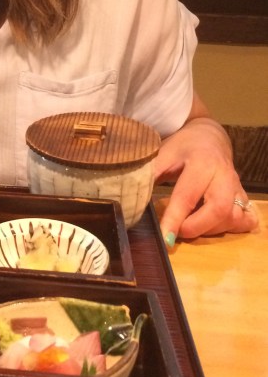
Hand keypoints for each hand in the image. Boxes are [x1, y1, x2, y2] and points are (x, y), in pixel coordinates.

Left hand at [155, 115, 258, 243]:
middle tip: (176, 232)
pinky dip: (229, 228)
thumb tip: (132, 200)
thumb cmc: (182, 147)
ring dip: (210, 230)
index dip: (175, 219)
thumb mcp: (162, 154)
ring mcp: (237, 187)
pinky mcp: (244, 196)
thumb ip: (149, 175)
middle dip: (196, 228)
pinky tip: (212, 225)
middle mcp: (224, 175)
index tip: (165, 238)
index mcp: (202, 162)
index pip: (187, 195)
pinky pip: (245, 220)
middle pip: (219, 210)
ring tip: (189, 225)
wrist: (209, 137)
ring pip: (233, 218)